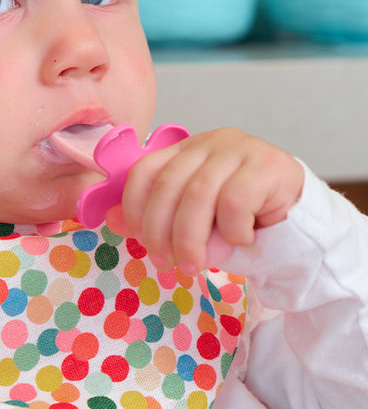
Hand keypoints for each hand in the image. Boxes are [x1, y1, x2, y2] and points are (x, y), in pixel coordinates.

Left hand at [105, 128, 303, 273]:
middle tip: (168, 263)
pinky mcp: (268, 165)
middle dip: (161, 231)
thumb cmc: (237, 219)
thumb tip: (111, 221)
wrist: (297, 220)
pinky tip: (240, 239)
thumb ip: (155, 217)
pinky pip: (236, 201)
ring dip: (191, 238)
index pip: (144, 171)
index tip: (143, 242)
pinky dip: (232, 230)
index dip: (134, 208)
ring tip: (195, 265)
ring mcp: (238, 150)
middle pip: (168, 184)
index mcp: (183, 151)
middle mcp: (207, 143)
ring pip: (199, 195)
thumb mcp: (191, 220)